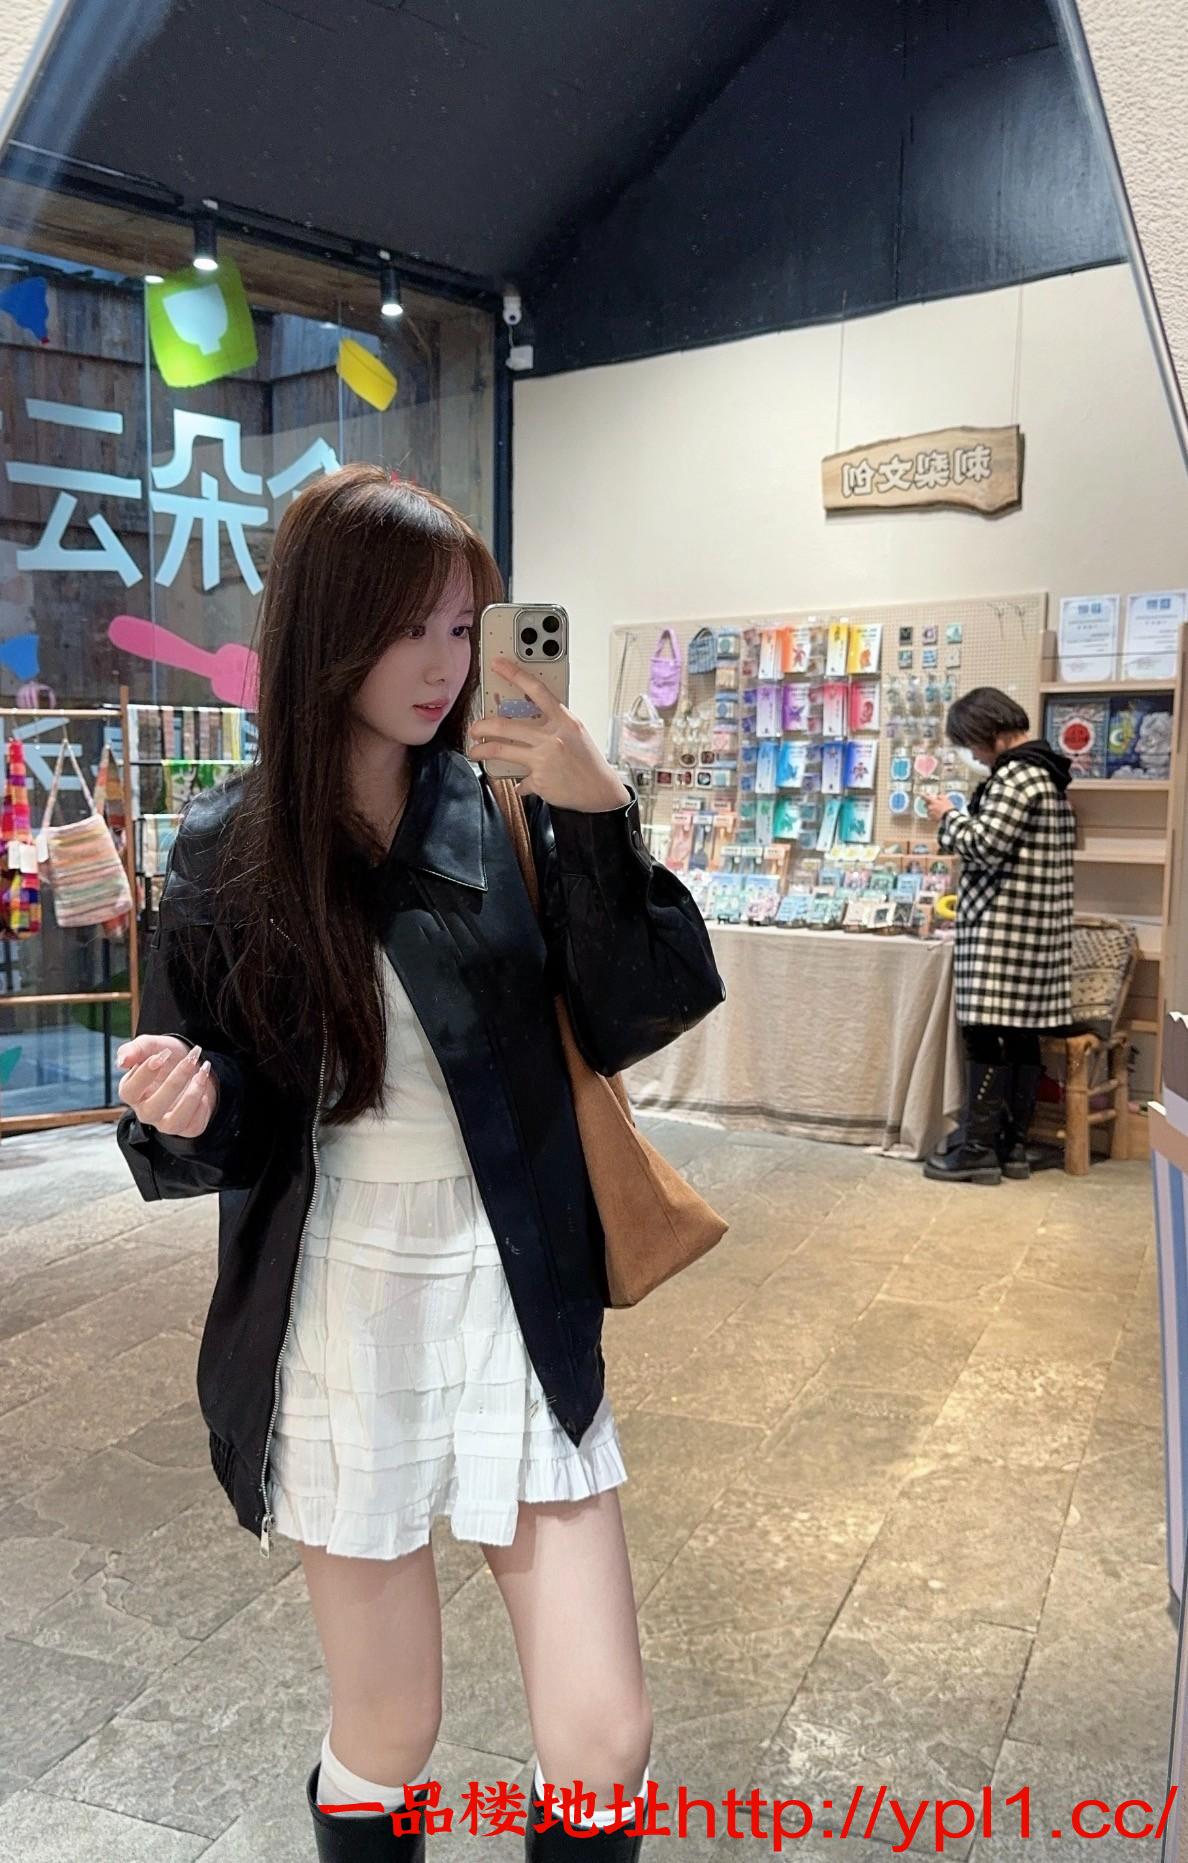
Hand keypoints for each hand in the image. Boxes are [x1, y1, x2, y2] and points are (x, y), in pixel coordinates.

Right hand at [116, 1035, 217, 1138]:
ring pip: (173, 1123)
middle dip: (173, 1083)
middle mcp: (146, 1111)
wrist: (193, 1063)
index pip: (128, 1092)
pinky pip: (193, 1127)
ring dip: (191, 1096)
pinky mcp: (187, 1128)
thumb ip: (135, 1049)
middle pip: (152, 1109)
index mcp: (132, 1093)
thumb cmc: (167, 1056)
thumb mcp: (153, 1046)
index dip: (143, 1075)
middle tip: (189, 1060)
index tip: (161, 1055)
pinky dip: (202, 1107)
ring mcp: (166, 1123)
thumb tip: (121, 1062)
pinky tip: (205, 1087)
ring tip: (202, 1072)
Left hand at [468, 659, 630, 811]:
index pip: (536, 690)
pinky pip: (519, 779)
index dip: (514, 674)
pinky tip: (522, 783)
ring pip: (500, 749)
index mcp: (563, 720)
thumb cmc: (587, 760)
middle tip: (475, 729)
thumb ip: (552, 722)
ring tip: (476, 751)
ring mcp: (544, 759)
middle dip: (482, 726)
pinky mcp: (538, 780)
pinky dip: (519, 782)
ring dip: (482, 751)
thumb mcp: (574, 733)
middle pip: (504, 725)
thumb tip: (525, 716)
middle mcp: (552, 737)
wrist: (600, 791)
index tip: (498, 664)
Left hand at [925, 795, 954, 821]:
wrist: (950, 817)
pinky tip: (938, 816)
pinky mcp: (931, 819)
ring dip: (931, 811)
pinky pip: (930, 817)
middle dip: (928, 804)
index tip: (921, 795)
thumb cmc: (948, 807)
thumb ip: (940, 796)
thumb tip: (938, 795)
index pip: (924, 797)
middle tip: (934, 805)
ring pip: (928, 811)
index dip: (923, 796)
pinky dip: (933, 816)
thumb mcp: (945, 799)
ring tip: (938, 812)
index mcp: (932, 802)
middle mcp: (929, 807)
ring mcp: (930, 813)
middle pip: (925, 805)